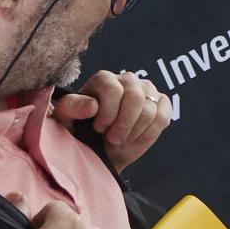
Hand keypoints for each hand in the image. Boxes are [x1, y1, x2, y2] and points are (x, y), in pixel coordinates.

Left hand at [55, 71, 170, 169]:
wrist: (101, 149)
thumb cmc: (81, 132)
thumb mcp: (66, 121)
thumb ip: (71, 108)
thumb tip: (92, 104)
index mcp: (103, 79)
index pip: (113, 89)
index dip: (108, 113)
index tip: (99, 129)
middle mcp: (127, 80)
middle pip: (135, 97)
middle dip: (124, 124)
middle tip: (113, 139)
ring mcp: (147, 90)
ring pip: (149, 109)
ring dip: (135, 131)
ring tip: (122, 139)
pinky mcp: (161, 103)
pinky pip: (163, 116)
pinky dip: (149, 132)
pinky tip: (135, 137)